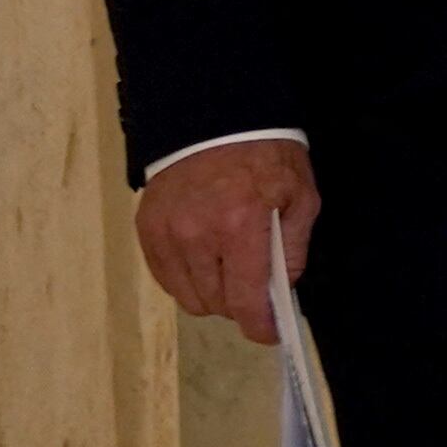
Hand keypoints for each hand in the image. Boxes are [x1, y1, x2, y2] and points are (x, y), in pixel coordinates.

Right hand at [134, 138, 319, 344]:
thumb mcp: (300, 194)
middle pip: (216, 304)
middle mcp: (196, 235)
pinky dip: (187, 278)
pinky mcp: (147, 229)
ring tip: (227, 267)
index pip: (245, 299)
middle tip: (252, 284)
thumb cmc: (265, 154)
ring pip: (189, 297)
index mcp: (240, 225)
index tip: (269, 332)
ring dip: (212, 294)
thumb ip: (293, 248)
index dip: (259, 326)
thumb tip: (281, 291)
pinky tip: (203, 258)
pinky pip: (166, 278)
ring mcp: (166, 233)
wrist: (213, 114)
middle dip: (239, 304)